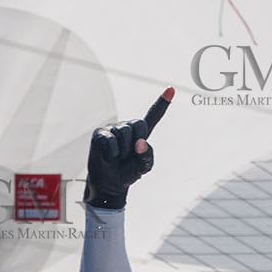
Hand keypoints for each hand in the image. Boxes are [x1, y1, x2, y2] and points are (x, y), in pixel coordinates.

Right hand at [84, 88, 173, 209]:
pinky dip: (112, 153)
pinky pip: (110, 141)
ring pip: (124, 133)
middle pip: (138, 124)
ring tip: (118, 157)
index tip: (171, 89)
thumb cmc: (127, 172)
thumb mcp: (143, 168)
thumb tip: (140, 143)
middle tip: (128, 156)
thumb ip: (146, 156)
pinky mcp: (100, 133)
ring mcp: (113, 128)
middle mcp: (127, 127)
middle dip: (136, 142)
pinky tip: (108, 157)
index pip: (153, 116)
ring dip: (123, 151)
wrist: (109, 183)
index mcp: (141, 134)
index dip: (162, 103)